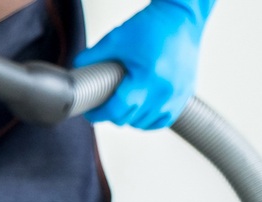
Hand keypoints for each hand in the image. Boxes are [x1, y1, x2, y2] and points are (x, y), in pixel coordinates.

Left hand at [75, 0, 213, 131]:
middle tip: (104, 106)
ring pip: (146, 123)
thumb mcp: (117, 38)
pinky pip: (164, 120)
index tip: (91, 112)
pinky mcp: (185, 93)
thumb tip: (76, 68)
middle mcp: (165, 90)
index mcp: (148, 77)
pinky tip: (140, 113)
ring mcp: (178, 94)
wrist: (182, 17)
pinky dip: (150, 120)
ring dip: (131, 119)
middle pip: (130, 119)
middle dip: (113, 115)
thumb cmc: (154, 25)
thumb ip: (94, 55)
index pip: (118, 109)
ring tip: (122, 107)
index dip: (99, 114)